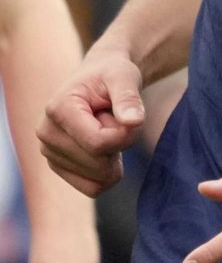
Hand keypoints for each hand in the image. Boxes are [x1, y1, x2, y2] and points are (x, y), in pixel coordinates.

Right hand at [39, 47, 146, 196]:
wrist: (99, 78)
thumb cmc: (113, 74)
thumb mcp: (125, 77)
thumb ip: (129, 98)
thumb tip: (134, 122)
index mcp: (58, 110)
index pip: (98, 144)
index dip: (125, 135)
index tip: (129, 117)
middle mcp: (46, 134)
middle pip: (98, 164)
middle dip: (120, 145)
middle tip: (116, 119)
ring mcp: (49, 152)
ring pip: (98, 178)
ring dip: (114, 156)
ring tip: (107, 129)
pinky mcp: (58, 165)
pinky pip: (92, 188)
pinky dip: (108, 173)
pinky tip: (106, 149)